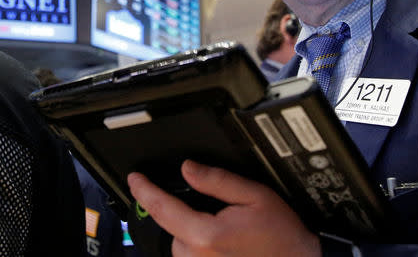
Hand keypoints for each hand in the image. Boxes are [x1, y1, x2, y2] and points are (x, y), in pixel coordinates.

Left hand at [127, 160, 320, 256]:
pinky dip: (199, 247)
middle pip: (172, 228)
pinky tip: (224, 245)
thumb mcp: (254, 196)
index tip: (134, 179)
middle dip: (184, 214)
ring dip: (191, 233)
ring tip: (225, 230)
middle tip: (214, 209)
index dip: (144, 190)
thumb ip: (217, 181)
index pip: (163, 208)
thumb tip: (188, 169)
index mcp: (207, 234)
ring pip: (181, 246)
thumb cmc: (283, 236)